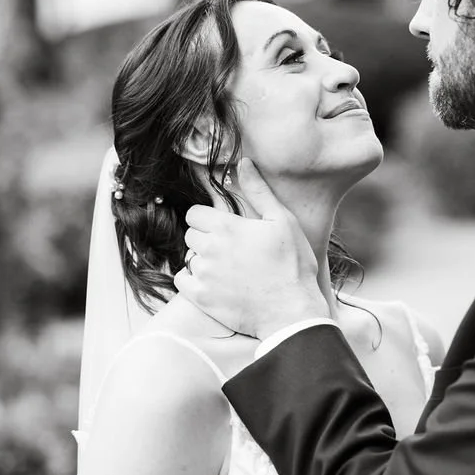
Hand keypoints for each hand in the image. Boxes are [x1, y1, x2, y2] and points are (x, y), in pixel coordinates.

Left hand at [174, 159, 329, 338]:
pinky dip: (193, 279)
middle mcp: (210, 249)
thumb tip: (243, 163)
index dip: (208, 218)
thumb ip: (259, 191)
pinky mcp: (201, 298)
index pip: (194, 214)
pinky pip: (182, 280)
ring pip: (188, 257)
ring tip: (227, 267)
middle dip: (206, 238)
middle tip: (230, 248)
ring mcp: (204, 275)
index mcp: (227, 228)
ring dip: (202, 259)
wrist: (291, 311)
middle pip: (191, 234)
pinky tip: (215, 282)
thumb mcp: (283, 221)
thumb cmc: (292, 265)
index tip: (224, 228)